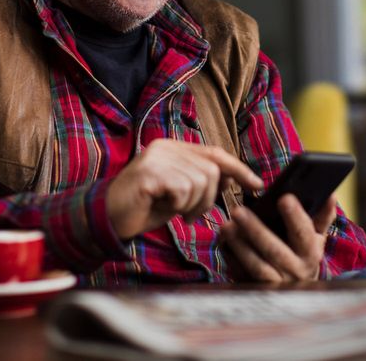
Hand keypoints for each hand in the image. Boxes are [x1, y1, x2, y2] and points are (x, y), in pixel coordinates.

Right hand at [106, 140, 262, 239]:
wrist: (107, 218)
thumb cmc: (144, 208)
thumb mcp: (180, 194)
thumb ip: (201, 182)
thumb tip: (232, 179)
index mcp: (174, 147)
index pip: (215, 153)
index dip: (239, 169)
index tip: (257, 185)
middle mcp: (166, 147)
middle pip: (212, 171)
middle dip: (208, 199)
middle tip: (189, 214)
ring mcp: (156, 157)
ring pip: (200, 181)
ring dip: (192, 205)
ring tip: (175, 211)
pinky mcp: (149, 172)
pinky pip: (182, 189)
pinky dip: (177, 205)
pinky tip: (162, 206)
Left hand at [219, 193, 336, 282]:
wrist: (292, 293)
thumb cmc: (301, 256)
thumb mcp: (314, 239)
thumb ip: (322, 217)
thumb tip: (331, 194)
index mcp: (311, 254)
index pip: (304, 233)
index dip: (295, 216)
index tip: (284, 197)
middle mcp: (296, 272)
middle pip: (275, 250)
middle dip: (256, 230)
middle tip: (239, 211)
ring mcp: (276, 285)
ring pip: (256, 266)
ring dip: (240, 245)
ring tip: (226, 227)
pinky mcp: (257, 291)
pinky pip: (242, 276)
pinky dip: (232, 259)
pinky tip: (223, 244)